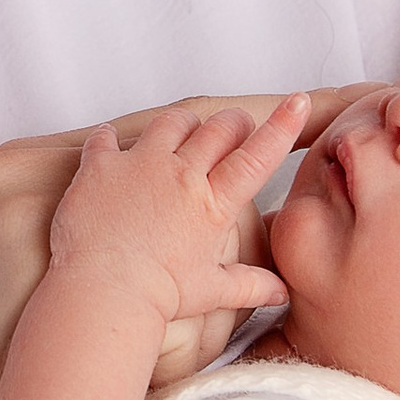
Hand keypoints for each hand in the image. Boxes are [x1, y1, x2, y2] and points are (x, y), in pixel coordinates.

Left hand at [45, 97, 308, 332]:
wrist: (104, 293)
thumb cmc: (158, 297)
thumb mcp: (212, 292)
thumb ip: (250, 286)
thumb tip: (280, 293)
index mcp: (212, 205)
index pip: (257, 157)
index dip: (282, 126)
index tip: (298, 102)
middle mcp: (181, 175)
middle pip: (218, 128)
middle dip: (232, 123)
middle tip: (234, 128)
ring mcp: (140, 165)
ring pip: (171, 122)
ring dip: (181, 124)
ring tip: (180, 133)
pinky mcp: (101, 167)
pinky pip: (106, 138)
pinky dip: (110, 140)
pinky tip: (111, 146)